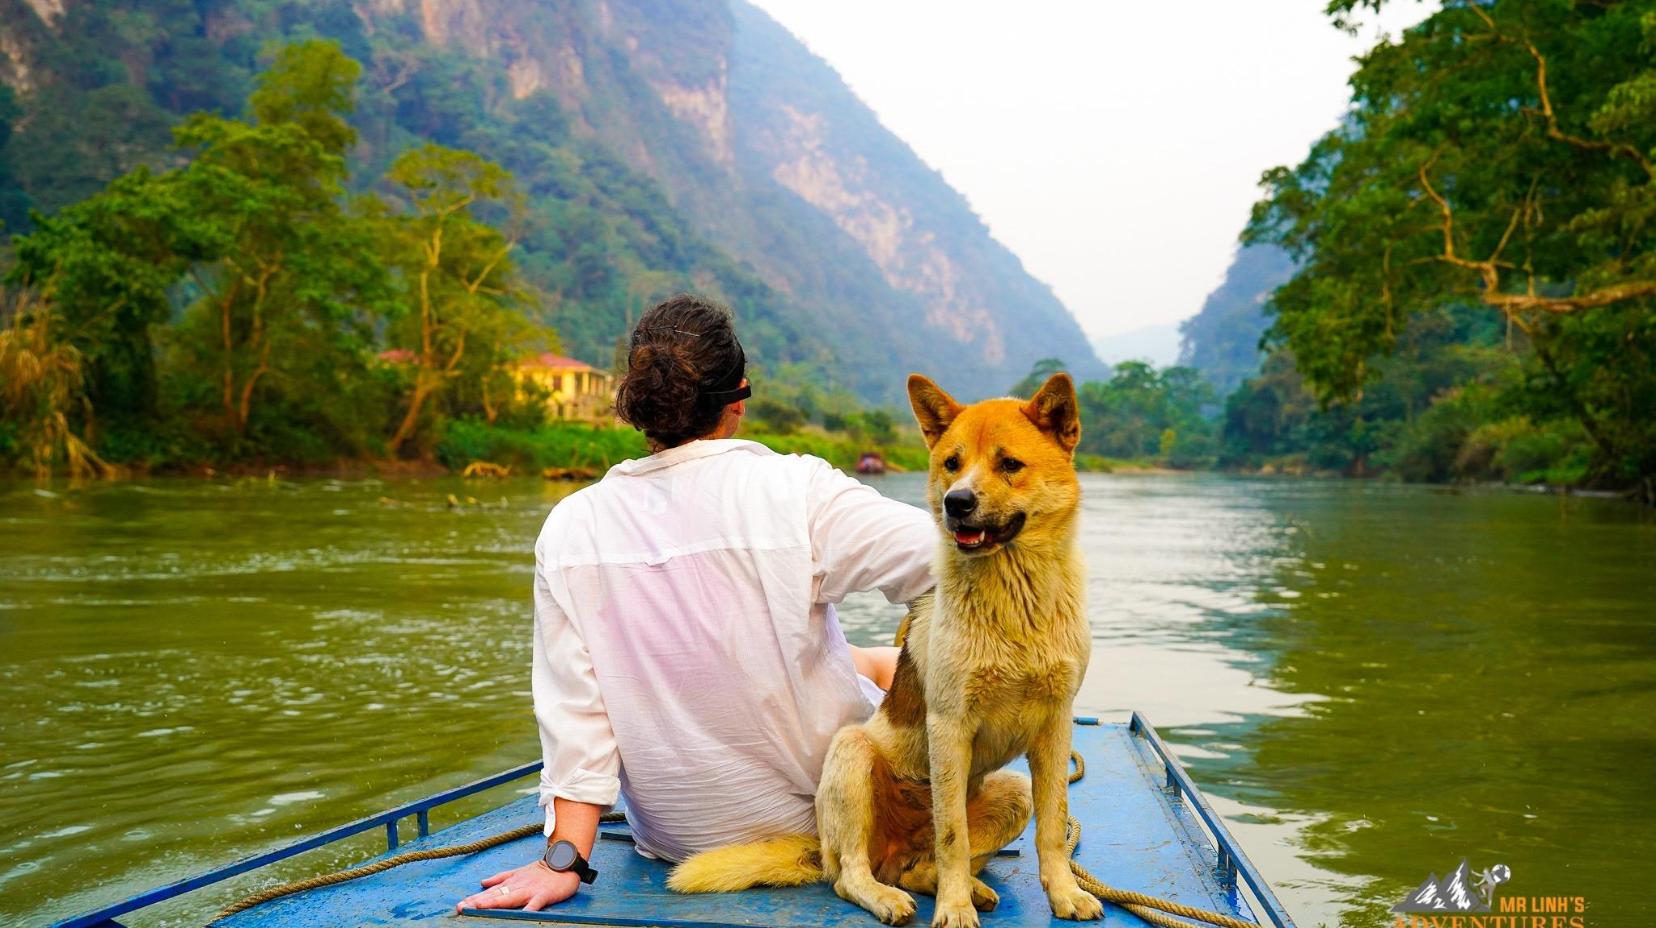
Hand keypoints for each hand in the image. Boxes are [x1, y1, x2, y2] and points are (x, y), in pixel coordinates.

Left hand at [455, 860, 580, 913]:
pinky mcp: (544, 894)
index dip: (475, 898)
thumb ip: (500, 877)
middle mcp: (518, 885)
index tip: (460, 905)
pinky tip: (522, 914)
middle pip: (495, 895)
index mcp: (511, 882)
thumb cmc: (542, 871)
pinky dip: (528, 909)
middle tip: (463, 908)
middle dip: (478, 902)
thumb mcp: (518, 872)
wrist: (564, 864)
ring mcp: (530, 890)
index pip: (490, 892)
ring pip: (510, 898)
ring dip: (495, 903)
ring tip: (481, 909)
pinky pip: (535, 903)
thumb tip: (482, 882)